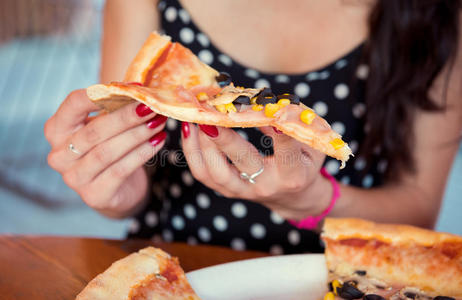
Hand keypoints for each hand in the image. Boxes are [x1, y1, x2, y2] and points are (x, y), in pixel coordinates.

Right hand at [44, 89, 167, 217]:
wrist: (116, 189)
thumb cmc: (110, 148)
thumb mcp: (108, 125)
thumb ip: (116, 108)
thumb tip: (141, 90)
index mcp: (57, 129)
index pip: (74, 103)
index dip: (103, 93)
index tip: (134, 88)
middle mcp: (59, 154)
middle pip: (94, 130)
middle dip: (127, 117)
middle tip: (152, 107)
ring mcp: (74, 178)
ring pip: (107, 152)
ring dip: (137, 135)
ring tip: (159, 123)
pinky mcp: (94, 195)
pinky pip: (120, 170)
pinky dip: (142, 154)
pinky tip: (159, 142)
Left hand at [180, 122, 331, 219]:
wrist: (294, 196)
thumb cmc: (305, 163)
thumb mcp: (310, 144)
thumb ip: (288, 126)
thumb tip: (260, 103)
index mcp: (294, 174)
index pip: (286, 152)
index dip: (279, 134)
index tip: (271, 114)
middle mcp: (266, 185)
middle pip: (242, 161)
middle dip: (224, 136)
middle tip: (210, 112)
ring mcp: (244, 191)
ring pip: (216, 172)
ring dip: (202, 143)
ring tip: (196, 118)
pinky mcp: (228, 191)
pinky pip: (204, 174)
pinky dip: (193, 152)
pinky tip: (190, 130)